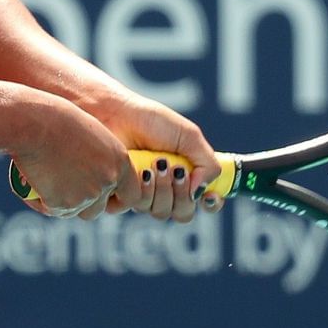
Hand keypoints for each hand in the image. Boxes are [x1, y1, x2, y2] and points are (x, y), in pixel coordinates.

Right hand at [10, 97, 139, 220]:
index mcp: (119, 160)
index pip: (131, 193)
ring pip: (75, 210)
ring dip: (62, 203)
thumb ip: (97, 158)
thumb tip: (90, 174)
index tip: (105, 199)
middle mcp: (108, 180)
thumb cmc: (56, 120)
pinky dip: (43, 201)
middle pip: (99, 207)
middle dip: (83, 204)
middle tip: (65, 191)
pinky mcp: (64, 204)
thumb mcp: (88, 135)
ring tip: (44, 181)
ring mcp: (87, 195)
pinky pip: (53, 209)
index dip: (117, 199)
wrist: (33, 124)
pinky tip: (32, 185)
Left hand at [89, 92, 223, 223]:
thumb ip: (207, 163)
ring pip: (160, 212)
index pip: (205, 200)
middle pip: (183, 213)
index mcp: (186, 174)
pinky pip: (135, 207)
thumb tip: (201, 192)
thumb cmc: (151, 121)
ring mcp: (144, 193)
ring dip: (161, 188)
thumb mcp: (188, 135)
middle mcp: (166, 188)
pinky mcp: (122, 194)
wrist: (115, 114)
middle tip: (175, 170)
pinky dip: (140, 190)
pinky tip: (138, 171)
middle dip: (182, 194)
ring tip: (153, 164)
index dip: (212, 203)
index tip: (210, 197)